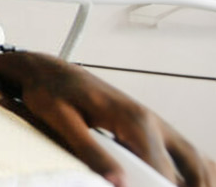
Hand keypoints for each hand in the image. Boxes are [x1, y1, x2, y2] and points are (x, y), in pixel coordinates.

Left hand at [0, 51, 210, 186]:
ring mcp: (154, 123)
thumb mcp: (61, 121)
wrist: (49, 71)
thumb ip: (90, 151)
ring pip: (195, 158)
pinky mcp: (150, 128)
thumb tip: (117, 182)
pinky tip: (182, 184)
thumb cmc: (51, 92)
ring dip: (198, 179)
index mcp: (133, 120)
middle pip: (191, 164)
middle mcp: (151, 121)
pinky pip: (184, 153)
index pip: (160, 168)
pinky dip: (191, 171)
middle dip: (192, 185)